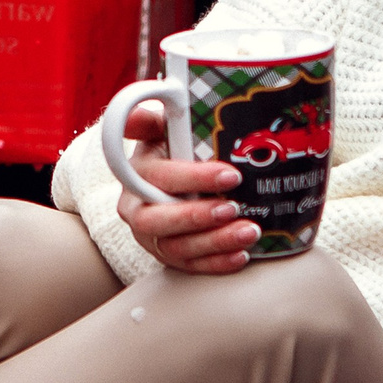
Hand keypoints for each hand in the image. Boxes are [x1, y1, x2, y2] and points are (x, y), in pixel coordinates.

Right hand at [112, 105, 259, 273]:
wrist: (169, 182)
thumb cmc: (171, 150)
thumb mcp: (160, 129)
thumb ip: (150, 120)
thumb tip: (134, 115)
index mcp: (135, 174)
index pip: (160, 177)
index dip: (193, 178)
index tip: (231, 175)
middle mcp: (136, 209)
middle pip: (156, 221)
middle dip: (197, 217)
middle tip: (234, 208)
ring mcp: (151, 237)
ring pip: (176, 248)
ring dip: (214, 242)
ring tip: (249, 232)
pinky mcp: (168, 257)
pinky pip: (190, 266)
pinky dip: (216, 263)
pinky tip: (241, 255)